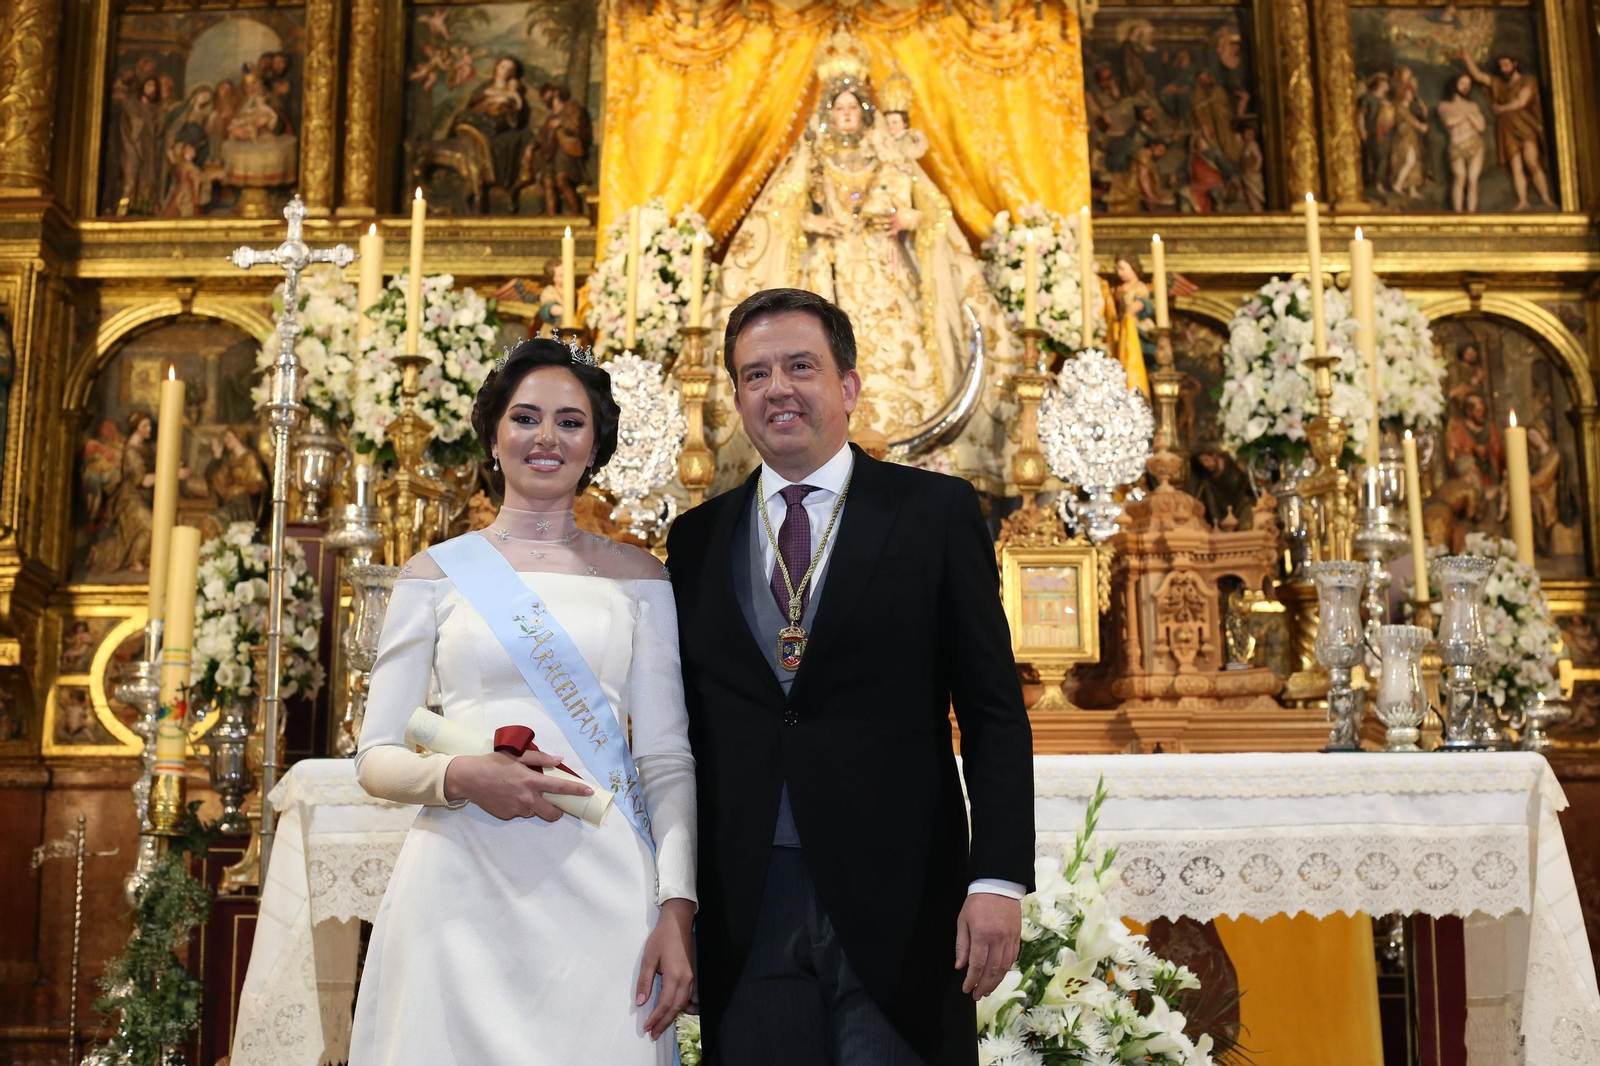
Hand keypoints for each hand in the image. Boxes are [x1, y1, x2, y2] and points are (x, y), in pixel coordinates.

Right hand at [442, 749, 593, 821]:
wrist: (468, 778)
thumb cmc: (493, 763)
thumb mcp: (517, 755)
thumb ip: (539, 758)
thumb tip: (559, 761)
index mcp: (531, 781)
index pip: (559, 788)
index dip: (576, 791)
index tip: (589, 793)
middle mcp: (526, 798)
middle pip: (552, 813)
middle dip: (558, 812)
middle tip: (557, 805)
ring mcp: (516, 809)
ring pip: (534, 811)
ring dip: (534, 805)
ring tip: (521, 792)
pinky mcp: (507, 815)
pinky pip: (519, 812)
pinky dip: (519, 806)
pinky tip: (509, 796)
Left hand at [637, 898, 694, 1039]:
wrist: (677, 924)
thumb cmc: (662, 939)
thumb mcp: (648, 959)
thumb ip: (644, 982)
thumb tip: (640, 1002)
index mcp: (675, 977)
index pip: (665, 1004)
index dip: (655, 1017)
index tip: (646, 1027)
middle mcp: (686, 980)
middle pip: (676, 1008)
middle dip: (664, 1022)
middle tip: (653, 1034)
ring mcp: (691, 978)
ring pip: (683, 1004)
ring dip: (671, 1017)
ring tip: (661, 1027)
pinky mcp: (691, 975)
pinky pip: (687, 997)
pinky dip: (680, 1007)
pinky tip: (673, 1012)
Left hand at [954, 894, 1020, 1000]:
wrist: (999, 886)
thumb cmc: (977, 903)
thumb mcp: (963, 921)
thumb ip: (962, 945)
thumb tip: (960, 966)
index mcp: (982, 935)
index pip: (977, 965)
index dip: (971, 980)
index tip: (966, 989)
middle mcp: (998, 939)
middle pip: (992, 970)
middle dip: (983, 986)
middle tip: (976, 996)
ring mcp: (1009, 939)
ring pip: (1004, 967)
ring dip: (995, 982)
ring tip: (987, 990)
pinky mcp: (1017, 937)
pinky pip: (1012, 959)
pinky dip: (1005, 970)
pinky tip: (998, 976)